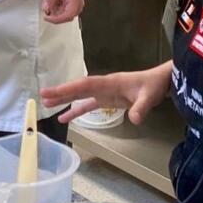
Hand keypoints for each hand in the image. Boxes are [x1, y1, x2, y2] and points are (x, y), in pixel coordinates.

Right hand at [40, 62, 172, 124]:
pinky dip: (75, 110)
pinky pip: (87, 105)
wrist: (160, 82)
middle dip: (61, 92)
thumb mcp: (149, 97)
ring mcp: (104, 93)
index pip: (85, 85)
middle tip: (42, 96)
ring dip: (64, 100)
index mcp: (109, 83)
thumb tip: (134, 120)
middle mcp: (103, 86)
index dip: (68, 88)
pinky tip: (64, 117)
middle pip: (78, 88)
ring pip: (80, 95)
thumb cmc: (153, 86)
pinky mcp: (107, 100)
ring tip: (47, 105)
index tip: (52, 91)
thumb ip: (141, 108)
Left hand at [42, 0, 82, 23]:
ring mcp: (74, 6)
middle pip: (66, 18)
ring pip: (63, 16)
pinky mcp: (70, 6)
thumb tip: (46, 8)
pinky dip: (55, 8)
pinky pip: (61, 12)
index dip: (57, 19)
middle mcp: (77, 3)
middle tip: (47, 4)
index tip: (47, 17)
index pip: (68, 15)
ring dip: (54, 10)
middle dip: (55, 14)